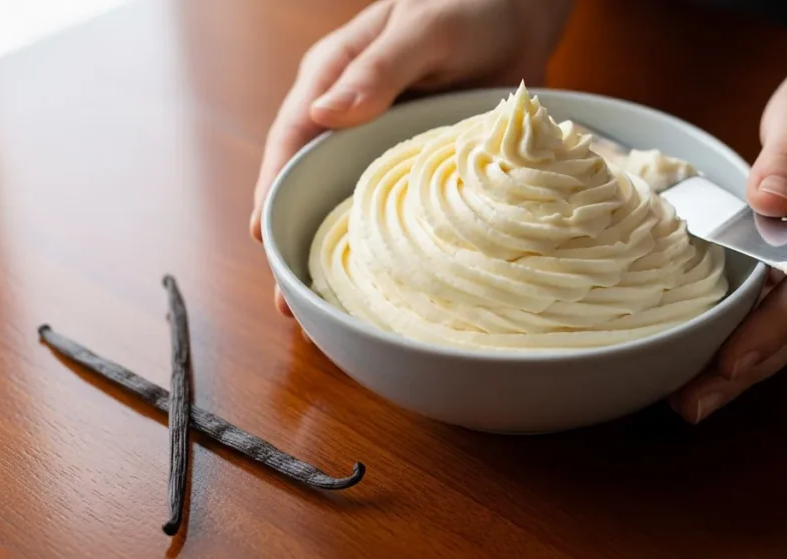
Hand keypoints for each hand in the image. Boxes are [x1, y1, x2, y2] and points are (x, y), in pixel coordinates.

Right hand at [250, 0, 573, 315]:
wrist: (523, 11)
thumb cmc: (467, 4)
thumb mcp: (423, 30)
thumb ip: (379, 70)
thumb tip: (325, 116)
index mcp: (333, 76)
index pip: (291, 138)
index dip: (272, 190)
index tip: (263, 239)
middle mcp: (351, 113)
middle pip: (311, 180)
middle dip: (297, 235)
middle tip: (289, 299)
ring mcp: (385, 139)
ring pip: (351, 197)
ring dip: (342, 247)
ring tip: (332, 302)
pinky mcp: (420, 156)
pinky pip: (396, 200)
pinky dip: (389, 237)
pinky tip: (392, 275)